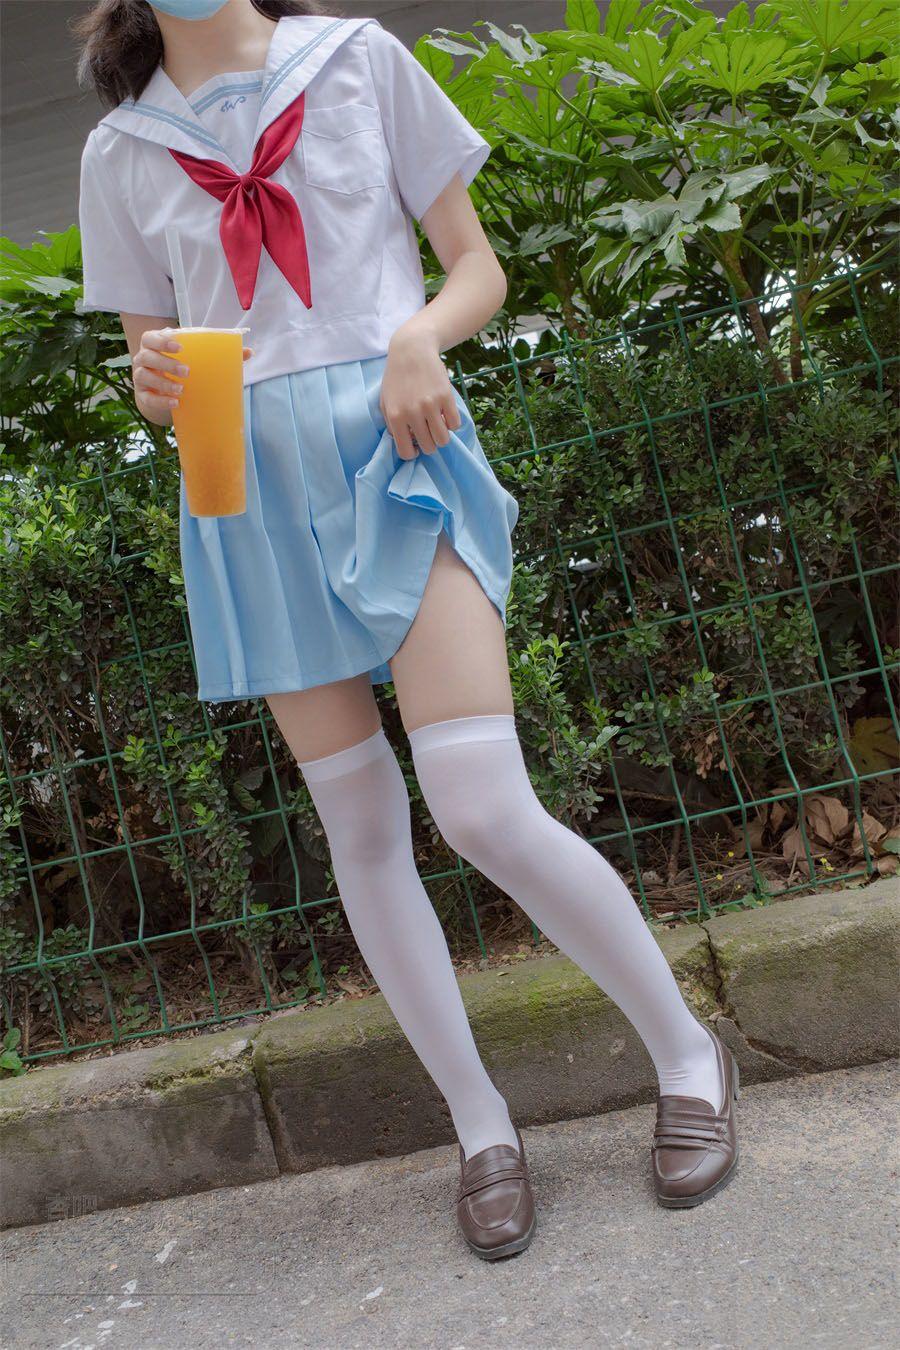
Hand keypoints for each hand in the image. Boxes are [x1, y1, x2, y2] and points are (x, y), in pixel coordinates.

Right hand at [131, 327, 252, 426]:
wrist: (164, 392)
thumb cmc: (181, 368)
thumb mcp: (195, 358)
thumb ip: (218, 354)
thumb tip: (249, 352)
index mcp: (154, 344)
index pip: (151, 337)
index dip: (162, 341)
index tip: (180, 347)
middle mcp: (144, 358)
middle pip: (148, 356)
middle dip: (166, 363)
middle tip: (187, 371)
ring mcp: (140, 376)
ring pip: (144, 376)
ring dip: (163, 383)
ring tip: (181, 389)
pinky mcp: (142, 395)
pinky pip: (147, 397)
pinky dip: (160, 401)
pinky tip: (175, 403)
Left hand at [379, 323, 461, 459]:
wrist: (412, 350)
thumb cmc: (396, 378)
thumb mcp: (385, 401)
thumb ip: (391, 425)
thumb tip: (405, 443)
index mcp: (395, 416)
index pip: (406, 453)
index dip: (412, 453)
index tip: (415, 445)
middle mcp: (413, 413)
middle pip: (429, 448)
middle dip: (429, 444)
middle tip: (428, 433)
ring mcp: (431, 405)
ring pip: (443, 440)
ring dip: (442, 437)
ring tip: (437, 426)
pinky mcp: (446, 397)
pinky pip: (455, 424)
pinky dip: (452, 423)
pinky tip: (445, 414)